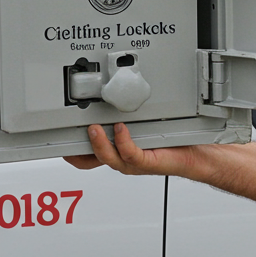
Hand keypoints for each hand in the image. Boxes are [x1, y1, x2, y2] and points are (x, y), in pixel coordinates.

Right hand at [63, 123, 199, 176]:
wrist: (197, 155)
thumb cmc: (174, 141)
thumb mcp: (144, 124)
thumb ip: (127, 114)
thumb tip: (113, 94)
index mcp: (118, 151)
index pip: (87, 155)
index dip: (70, 149)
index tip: (58, 135)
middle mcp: (123, 158)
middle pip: (90, 160)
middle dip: (76, 149)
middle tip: (69, 132)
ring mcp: (134, 162)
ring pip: (107, 158)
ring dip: (98, 143)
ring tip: (94, 128)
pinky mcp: (148, 162)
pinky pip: (130, 154)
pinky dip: (123, 141)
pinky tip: (121, 129)